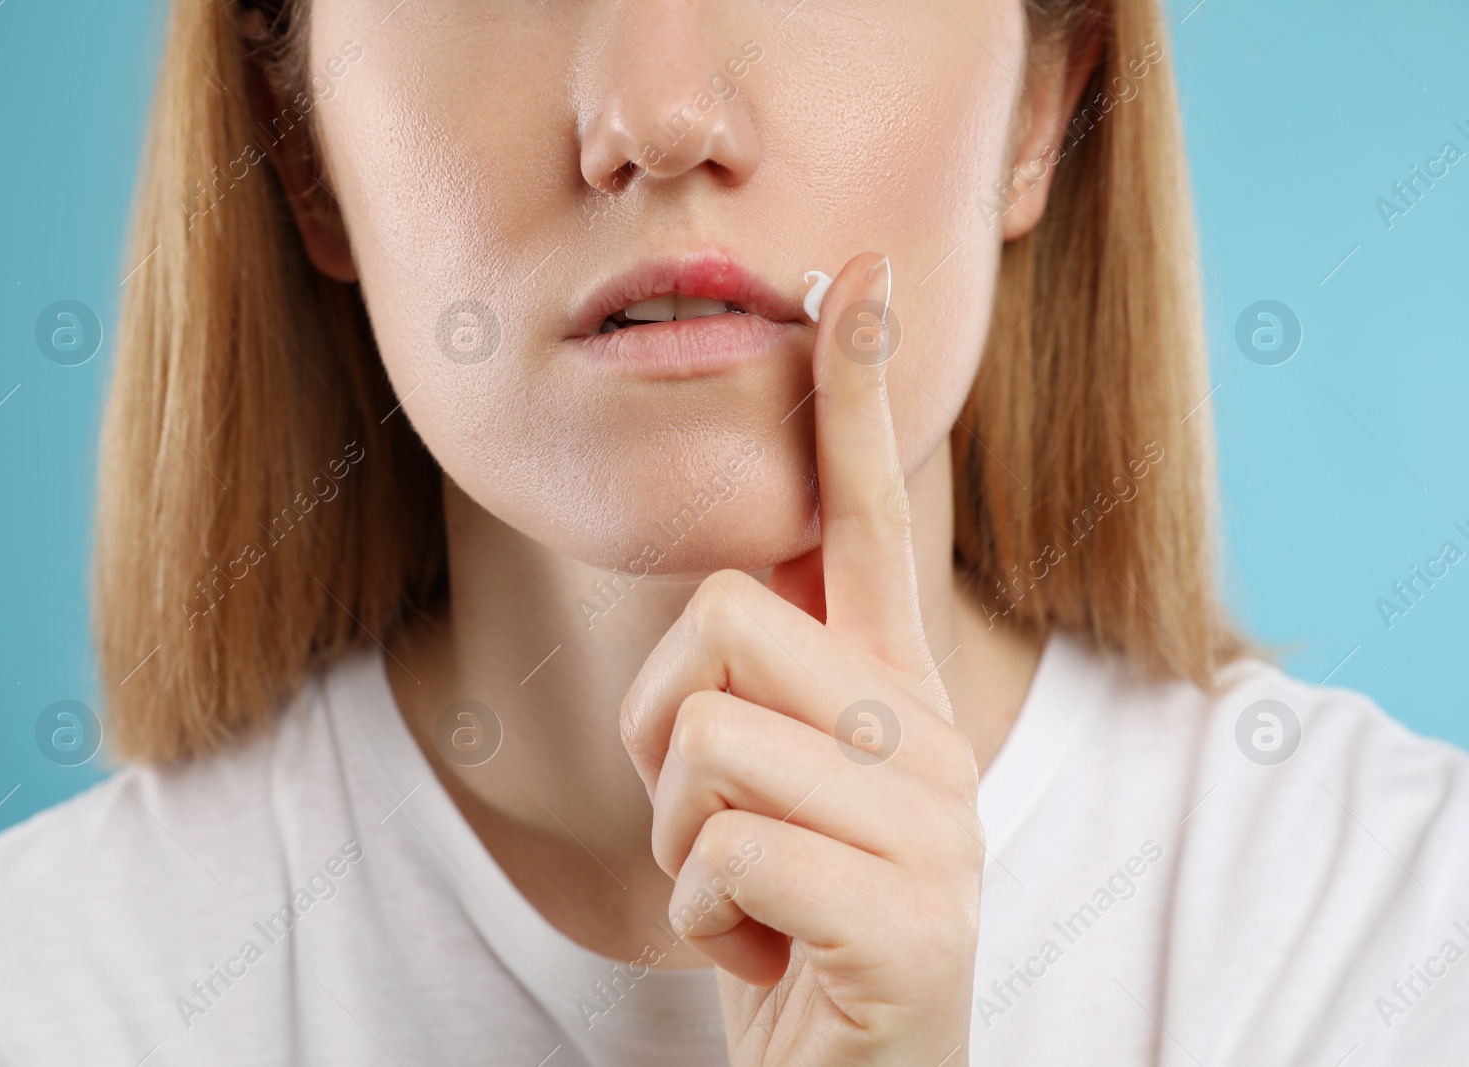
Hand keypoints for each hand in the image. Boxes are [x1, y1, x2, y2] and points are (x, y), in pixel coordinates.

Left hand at [620, 253, 983, 1065]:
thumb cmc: (791, 916)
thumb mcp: (778, 785)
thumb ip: (771, 682)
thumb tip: (725, 591)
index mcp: (896, 684)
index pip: (873, 514)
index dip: (858, 396)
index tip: (859, 274)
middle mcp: (930, 732)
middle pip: (723, 621)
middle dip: (661, 732)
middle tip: (712, 821)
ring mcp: (932, 828)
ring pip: (708, 739)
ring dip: (679, 839)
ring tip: (743, 891)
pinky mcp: (909, 921)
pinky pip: (723, 854)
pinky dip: (701, 919)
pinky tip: (761, 953)